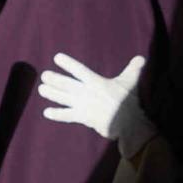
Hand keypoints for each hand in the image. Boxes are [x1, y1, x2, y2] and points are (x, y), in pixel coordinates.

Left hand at [38, 52, 154, 150]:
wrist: (128, 124)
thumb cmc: (130, 102)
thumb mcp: (132, 82)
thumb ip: (134, 69)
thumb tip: (141, 58)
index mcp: (96, 82)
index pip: (79, 70)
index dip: (67, 63)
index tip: (56, 57)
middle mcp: (87, 93)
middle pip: (66, 84)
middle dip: (54, 79)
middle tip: (44, 75)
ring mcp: (84, 106)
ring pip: (63, 98)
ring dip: (51, 94)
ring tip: (41, 89)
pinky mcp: (84, 118)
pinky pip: (67, 116)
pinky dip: (57, 114)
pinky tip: (46, 112)